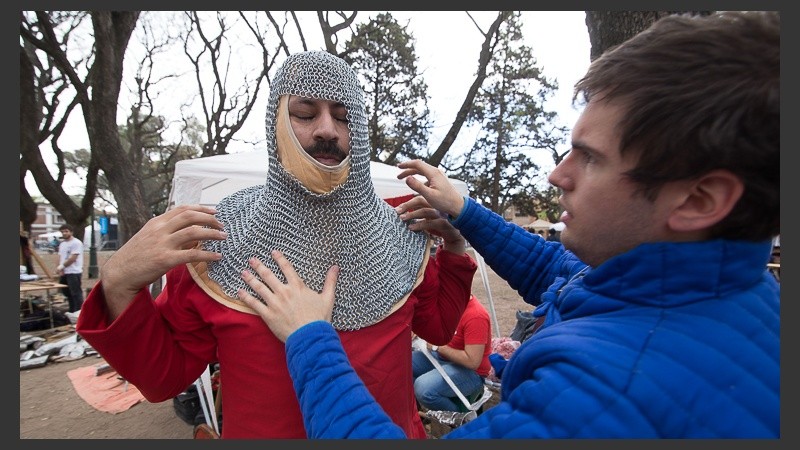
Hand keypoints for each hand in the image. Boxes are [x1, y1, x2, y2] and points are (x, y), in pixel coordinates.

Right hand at [101, 205, 226, 317]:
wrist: (119, 274)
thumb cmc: (136, 257)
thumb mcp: (149, 238)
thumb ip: (168, 233)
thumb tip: (192, 236)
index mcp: (156, 223)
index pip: (182, 209)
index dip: (201, 208)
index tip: (214, 210)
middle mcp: (159, 230)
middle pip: (190, 216)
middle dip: (210, 218)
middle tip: (222, 225)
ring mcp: (162, 244)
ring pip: (193, 232)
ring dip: (212, 233)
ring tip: (224, 237)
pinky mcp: (164, 259)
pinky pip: (192, 255)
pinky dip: (207, 255)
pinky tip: (217, 256)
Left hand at [237, 250, 338, 342]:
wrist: (310, 336)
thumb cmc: (319, 318)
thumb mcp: (328, 298)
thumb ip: (330, 281)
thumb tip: (336, 267)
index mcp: (297, 287)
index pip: (287, 268)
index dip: (279, 258)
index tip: (273, 252)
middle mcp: (284, 292)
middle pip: (268, 275)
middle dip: (259, 266)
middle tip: (251, 260)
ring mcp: (275, 303)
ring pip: (259, 287)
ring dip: (250, 278)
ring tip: (243, 273)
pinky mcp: (268, 315)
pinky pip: (254, 304)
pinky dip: (245, 297)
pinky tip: (239, 292)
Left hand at [394, 195, 465, 254]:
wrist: (454, 236)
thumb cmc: (439, 226)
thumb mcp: (428, 218)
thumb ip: (419, 213)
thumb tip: (403, 212)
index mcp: (432, 203)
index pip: (419, 199)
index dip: (407, 203)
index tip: (397, 209)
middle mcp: (437, 206)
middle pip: (421, 201)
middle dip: (407, 206)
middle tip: (397, 211)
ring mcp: (441, 214)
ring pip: (424, 211)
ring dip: (412, 215)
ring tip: (403, 218)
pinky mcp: (444, 223)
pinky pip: (430, 223)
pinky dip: (419, 225)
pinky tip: (412, 227)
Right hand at [396, 160, 464, 218]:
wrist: (458, 206)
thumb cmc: (446, 202)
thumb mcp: (429, 195)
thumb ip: (417, 186)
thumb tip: (407, 178)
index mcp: (433, 173)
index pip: (417, 164)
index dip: (406, 165)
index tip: (398, 167)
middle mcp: (436, 172)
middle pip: (419, 166)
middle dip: (408, 169)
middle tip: (399, 175)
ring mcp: (439, 176)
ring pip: (423, 171)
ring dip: (413, 174)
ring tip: (405, 179)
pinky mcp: (440, 181)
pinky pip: (427, 177)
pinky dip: (419, 179)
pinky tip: (416, 186)